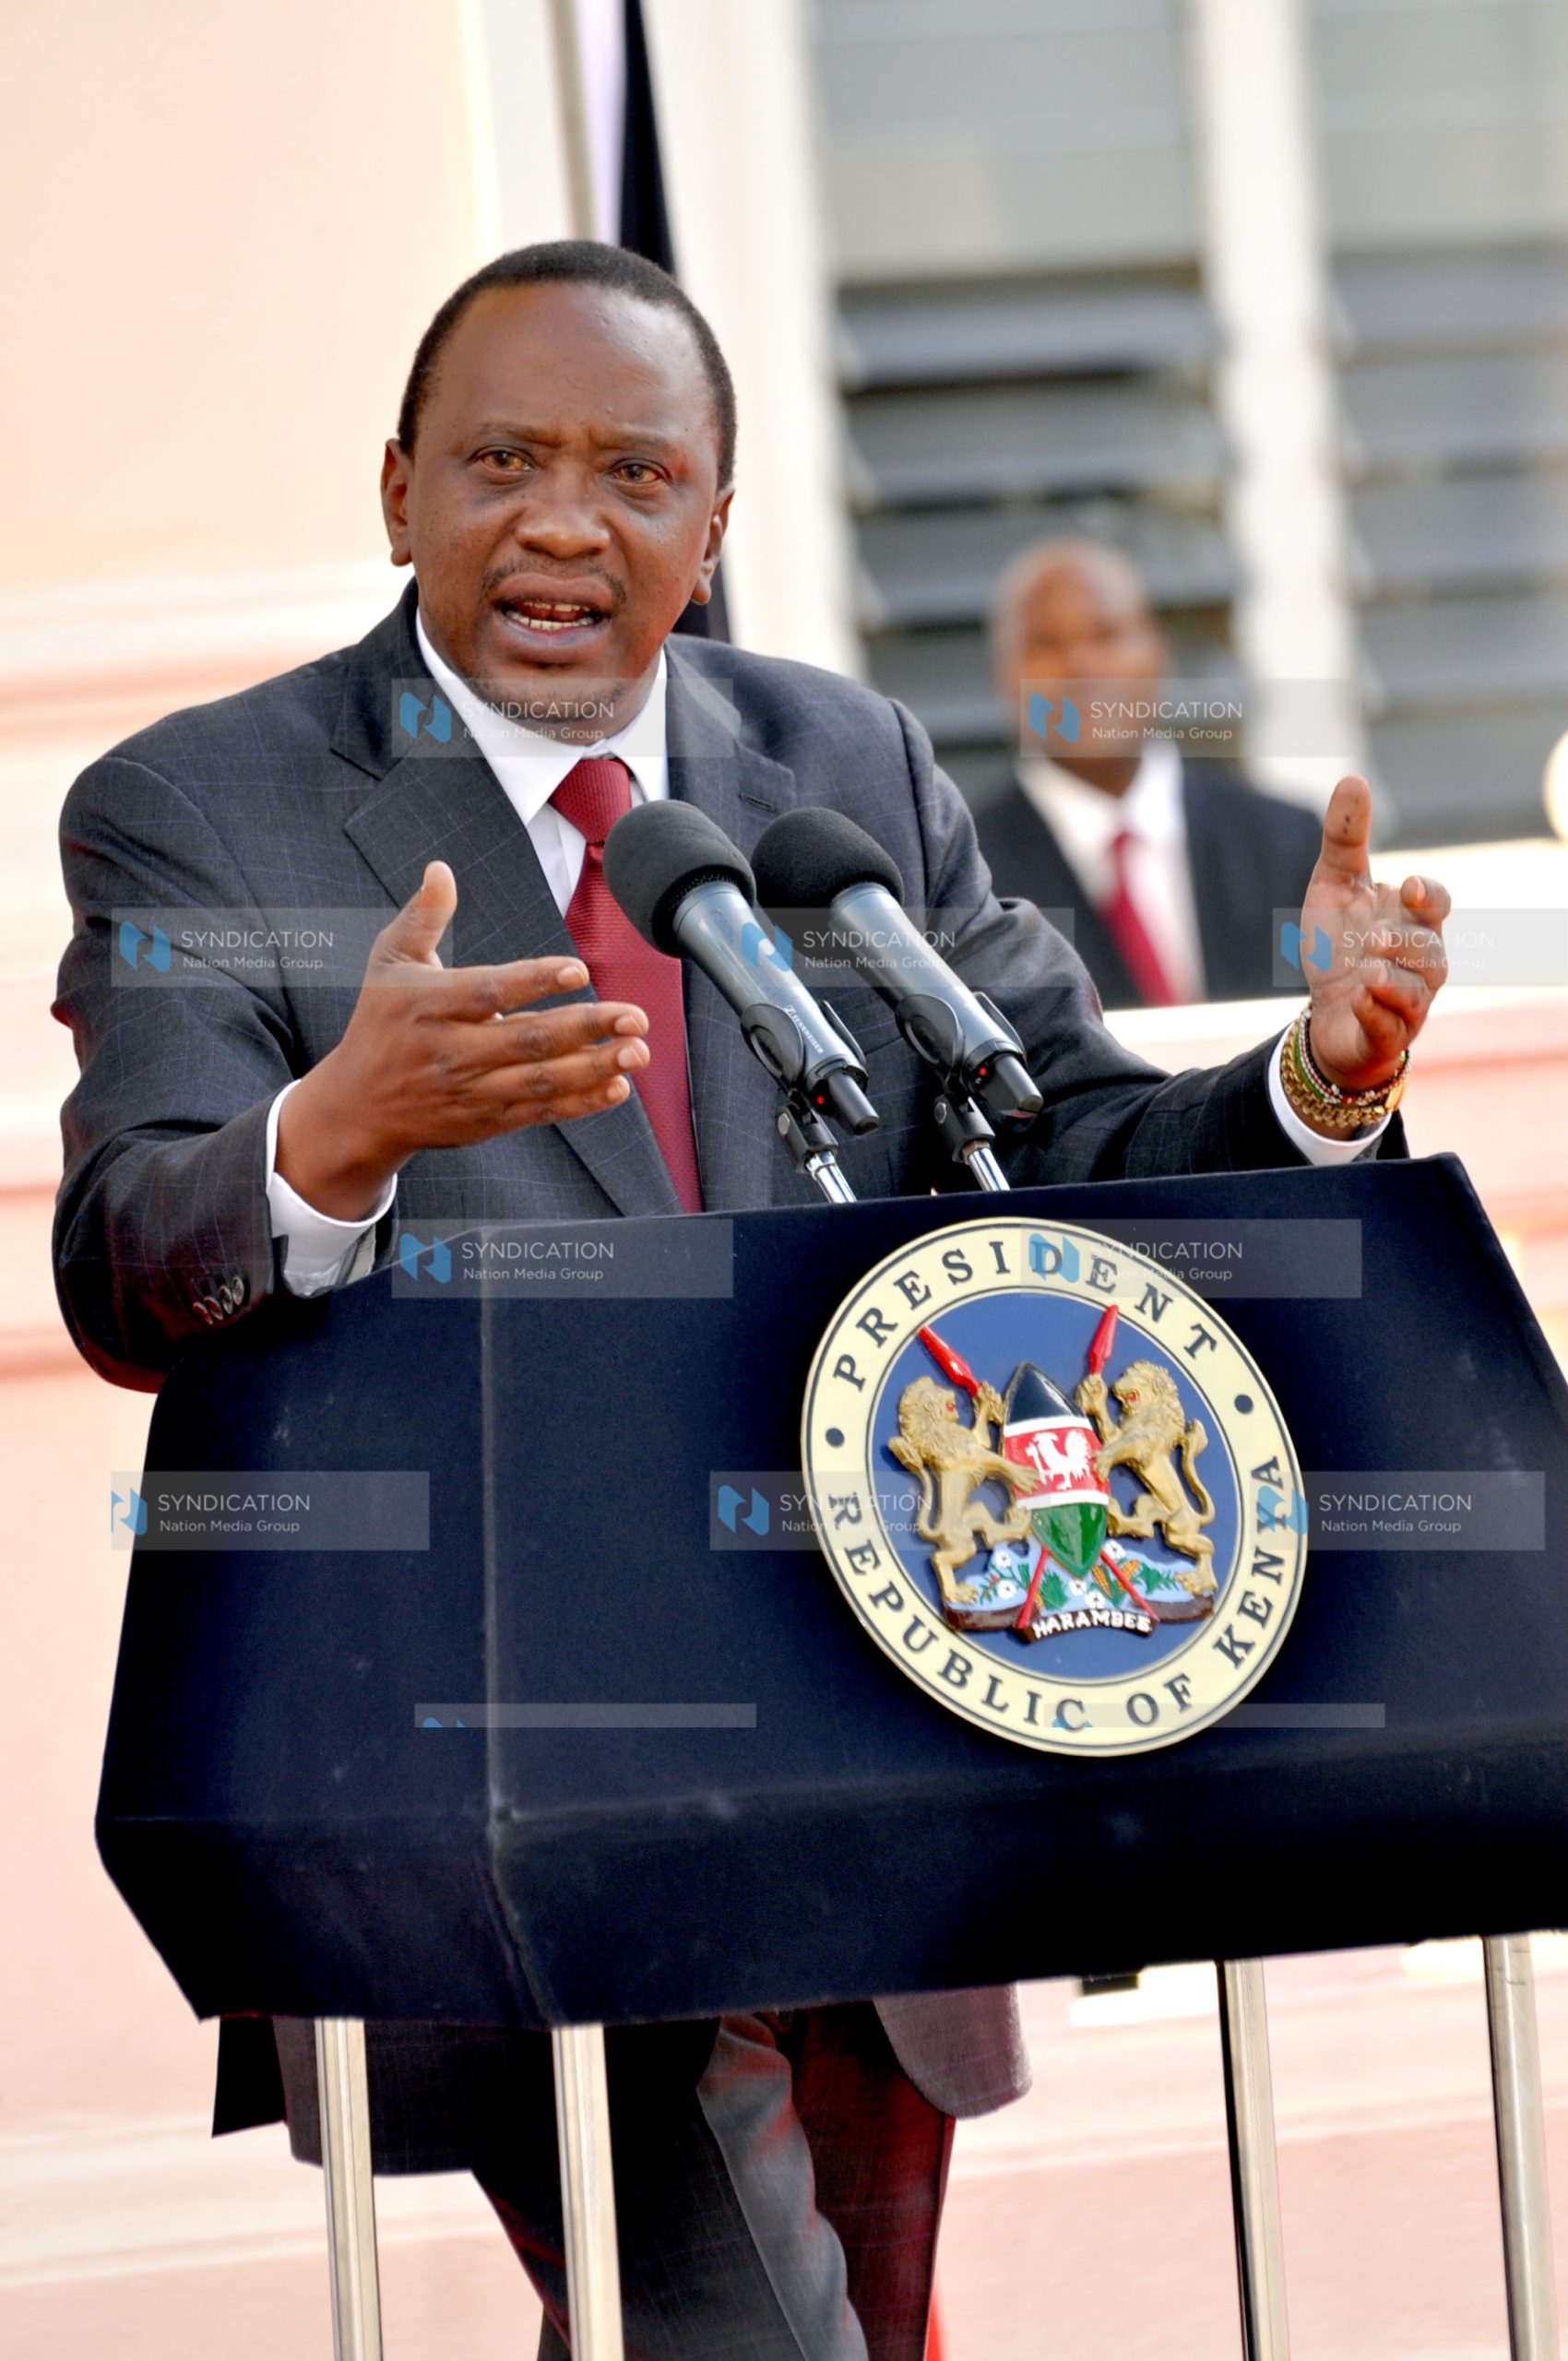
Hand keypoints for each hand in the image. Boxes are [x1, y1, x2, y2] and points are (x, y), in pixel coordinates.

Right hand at [276, 862, 646, 1218]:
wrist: (358, 1108)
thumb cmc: (380, 1022)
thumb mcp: (388, 963)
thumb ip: (423, 917)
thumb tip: (441, 868)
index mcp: (428, 1005)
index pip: (488, 992)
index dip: (534, 982)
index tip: (578, 970)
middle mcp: (450, 1051)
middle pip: (526, 1040)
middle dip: (585, 1027)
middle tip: (635, 1016)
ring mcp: (471, 1091)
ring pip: (540, 1082)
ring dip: (594, 1068)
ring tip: (637, 1051)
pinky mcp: (486, 1121)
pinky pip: (540, 1112)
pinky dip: (581, 1103)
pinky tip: (617, 1086)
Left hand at [1295, 776, 1448, 1100]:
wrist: (1324, 1014)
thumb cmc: (1339, 946)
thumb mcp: (1333, 886)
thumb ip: (1345, 838)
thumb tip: (1353, 777)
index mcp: (1412, 922)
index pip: (1437, 904)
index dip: (1430, 896)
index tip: (1409, 887)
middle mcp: (1419, 963)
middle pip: (1433, 951)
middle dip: (1407, 943)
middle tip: (1373, 937)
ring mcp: (1407, 1002)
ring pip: (1419, 992)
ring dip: (1394, 979)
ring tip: (1367, 969)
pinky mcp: (1386, 1036)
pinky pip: (1391, 1028)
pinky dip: (1377, 1013)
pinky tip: (1358, 998)